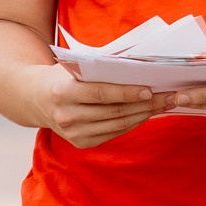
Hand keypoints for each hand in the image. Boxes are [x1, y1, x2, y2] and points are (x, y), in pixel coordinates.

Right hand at [26, 62, 167, 147]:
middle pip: (114, 111)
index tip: (150, 90)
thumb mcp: (75, 66)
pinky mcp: (81, 143)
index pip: (101, 94)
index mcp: (63, 93)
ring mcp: (73, 134)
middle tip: (169, 96)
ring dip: (145, 115)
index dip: (127, 93)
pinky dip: (133, 123)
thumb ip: (101, 66)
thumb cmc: (62, 76)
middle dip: (146, 104)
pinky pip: (114, 132)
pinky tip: (147, 113)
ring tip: (165, 104)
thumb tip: (138, 62)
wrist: (36, 99)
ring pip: (118, 124)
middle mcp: (67, 116)